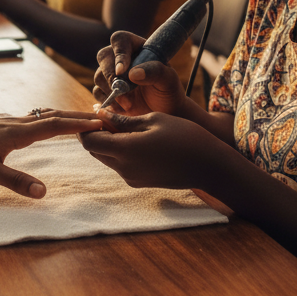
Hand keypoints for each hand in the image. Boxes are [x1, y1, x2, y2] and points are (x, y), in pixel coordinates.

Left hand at [0, 112, 101, 197]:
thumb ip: (16, 182)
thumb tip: (44, 193)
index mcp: (17, 132)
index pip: (55, 125)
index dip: (79, 125)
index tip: (100, 124)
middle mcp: (16, 122)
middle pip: (54, 116)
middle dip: (78, 118)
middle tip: (102, 119)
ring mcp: (8, 120)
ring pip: (43, 115)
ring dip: (65, 117)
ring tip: (82, 120)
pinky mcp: (1, 123)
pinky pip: (32, 118)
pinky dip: (49, 119)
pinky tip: (47, 124)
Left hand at [79, 110, 203, 188]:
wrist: (209, 166)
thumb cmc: (184, 136)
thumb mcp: (153, 120)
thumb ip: (123, 119)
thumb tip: (101, 114)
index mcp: (124, 150)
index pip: (89, 141)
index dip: (87, 127)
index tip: (96, 113)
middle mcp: (123, 168)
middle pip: (95, 151)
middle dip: (96, 134)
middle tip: (108, 117)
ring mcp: (131, 178)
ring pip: (106, 158)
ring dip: (108, 143)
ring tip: (124, 126)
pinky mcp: (139, 182)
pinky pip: (120, 166)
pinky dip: (120, 152)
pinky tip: (136, 140)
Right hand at [93, 31, 186, 115]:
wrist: (165, 112)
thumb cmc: (169, 92)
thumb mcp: (169, 80)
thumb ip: (155, 72)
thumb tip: (132, 73)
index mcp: (137, 47)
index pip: (120, 40)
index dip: (119, 53)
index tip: (122, 71)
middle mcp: (121, 58)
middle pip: (103, 56)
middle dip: (110, 75)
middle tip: (122, 92)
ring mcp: (112, 74)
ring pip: (98, 76)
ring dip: (110, 91)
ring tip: (129, 104)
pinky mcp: (106, 90)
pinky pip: (97, 92)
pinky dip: (107, 101)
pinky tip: (122, 108)